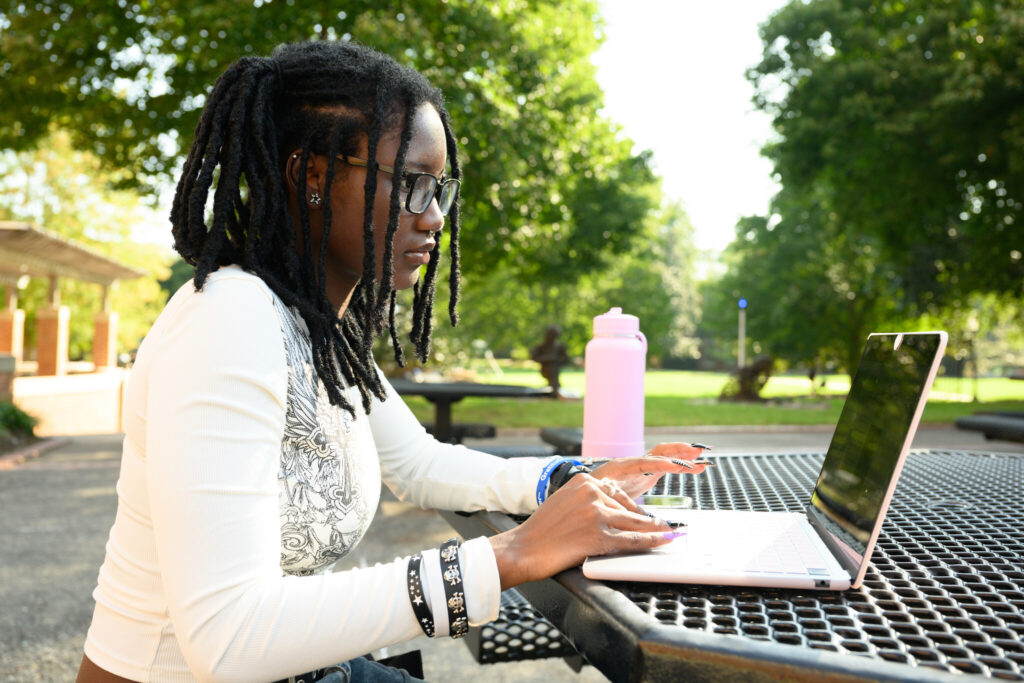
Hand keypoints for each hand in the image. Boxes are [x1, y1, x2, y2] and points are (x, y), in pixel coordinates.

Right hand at [488, 474, 679, 588]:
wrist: (524, 548)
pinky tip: (664, 541)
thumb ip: (587, 500)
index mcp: (584, 480)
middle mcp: (592, 493)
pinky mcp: (599, 535)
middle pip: (629, 509)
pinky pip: (632, 540)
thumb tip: (613, 510)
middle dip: (647, 520)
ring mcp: (596, 514)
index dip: (634, 508)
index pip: (618, 493)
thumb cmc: (541, 531)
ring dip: (656, 530)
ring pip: (635, 523)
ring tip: (671, 534)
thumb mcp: (564, 502)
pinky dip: (652, 542)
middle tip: (664, 527)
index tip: (647, 516)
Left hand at [588, 442, 708, 498]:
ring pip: (665, 456)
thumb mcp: (602, 498)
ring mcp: (642, 467)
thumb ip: (618, 503)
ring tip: (701, 455)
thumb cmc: (593, 495)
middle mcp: (633, 463)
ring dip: (683, 455)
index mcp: (621, 467)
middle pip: (657, 453)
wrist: (587, 490)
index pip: (643, 462)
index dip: (660, 464)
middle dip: (676, 452)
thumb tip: (634, 516)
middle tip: (695, 451)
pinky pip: (667, 465)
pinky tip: (698, 467)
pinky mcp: (647, 473)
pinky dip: (681, 465)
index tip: (675, 465)